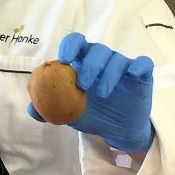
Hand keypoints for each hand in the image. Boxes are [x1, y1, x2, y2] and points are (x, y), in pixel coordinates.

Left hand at [29, 33, 153, 152]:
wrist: (118, 131)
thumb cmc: (91, 114)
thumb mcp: (67, 113)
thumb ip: (48, 109)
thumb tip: (31, 109)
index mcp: (83, 62)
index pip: (76, 43)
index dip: (70, 47)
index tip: (64, 60)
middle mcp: (103, 59)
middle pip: (97, 49)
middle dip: (89, 64)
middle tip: (83, 85)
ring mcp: (123, 65)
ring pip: (117, 58)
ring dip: (108, 73)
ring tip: (101, 93)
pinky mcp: (142, 74)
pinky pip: (143, 63)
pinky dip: (138, 65)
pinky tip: (132, 74)